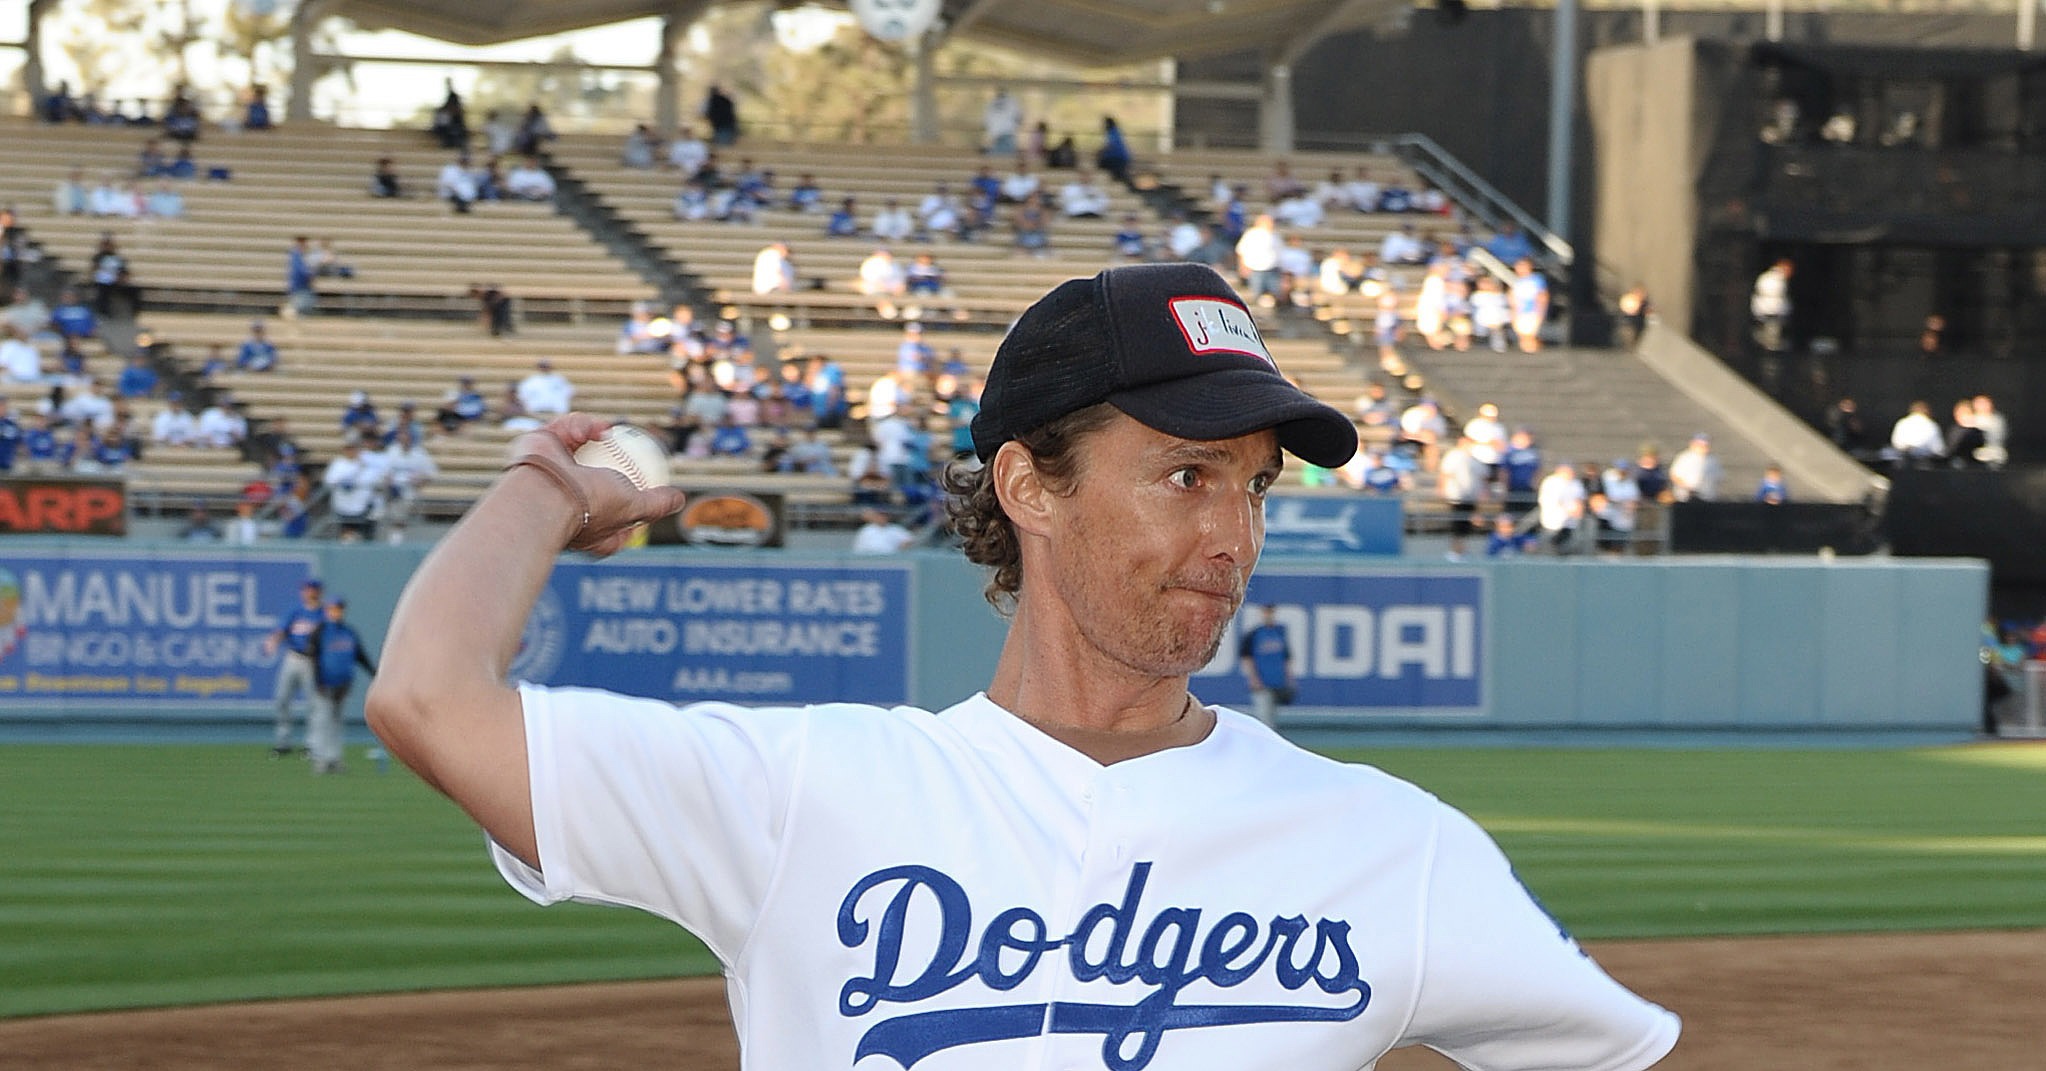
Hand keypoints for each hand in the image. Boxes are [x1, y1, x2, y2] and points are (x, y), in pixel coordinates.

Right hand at [508, 413, 686, 557]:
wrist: (545, 492)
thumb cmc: (590, 505)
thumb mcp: (633, 508)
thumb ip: (655, 504)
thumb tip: (678, 499)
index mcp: (587, 528)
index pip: (611, 515)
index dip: (626, 502)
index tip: (640, 490)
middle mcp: (565, 504)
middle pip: (592, 475)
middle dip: (606, 459)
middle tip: (623, 448)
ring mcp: (549, 476)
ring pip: (576, 447)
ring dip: (590, 435)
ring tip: (604, 432)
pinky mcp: (538, 450)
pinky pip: (562, 432)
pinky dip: (577, 427)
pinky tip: (591, 429)